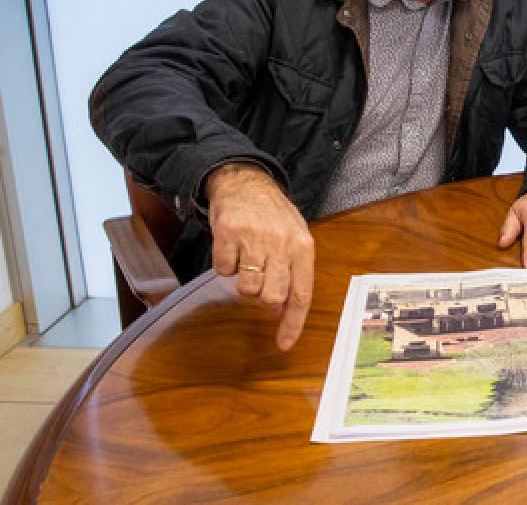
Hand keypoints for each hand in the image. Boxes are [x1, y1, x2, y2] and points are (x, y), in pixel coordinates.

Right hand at [206, 162, 314, 350]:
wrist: (246, 182)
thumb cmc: (273, 217)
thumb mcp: (295, 239)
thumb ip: (292, 273)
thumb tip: (280, 310)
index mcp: (304, 247)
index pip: (302, 294)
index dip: (293, 323)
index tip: (283, 345)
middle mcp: (282, 243)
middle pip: (272, 297)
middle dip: (263, 299)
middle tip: (261, 281)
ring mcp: (254, 237)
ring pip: (246, 288)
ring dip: (244, 282)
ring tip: (247, 260)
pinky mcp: (228, 233)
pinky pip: (223, 271)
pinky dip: (225, 265)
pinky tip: (233, 248)